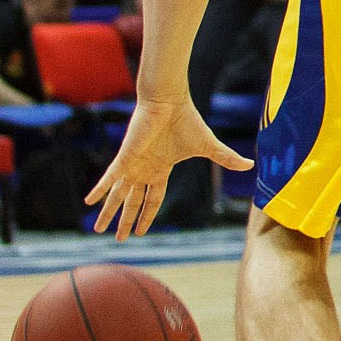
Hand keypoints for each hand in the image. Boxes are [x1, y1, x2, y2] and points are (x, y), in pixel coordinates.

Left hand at [88, 97, 253, 239]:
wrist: (170, 103)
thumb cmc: (187, 121)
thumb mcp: (208, 146)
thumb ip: (226, 158)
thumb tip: (251, 165)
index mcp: (161, 169)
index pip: (153, 199)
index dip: (147, 215)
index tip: (140, 232)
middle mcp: (144, 170)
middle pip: (133, 202)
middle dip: (126, 220)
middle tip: (118, 238)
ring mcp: (133, 165)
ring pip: (118, 195)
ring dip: (109, 213)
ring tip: (98, 229)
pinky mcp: (125, 158)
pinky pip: (109, 178)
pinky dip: (99, 190)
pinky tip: (89, 201)